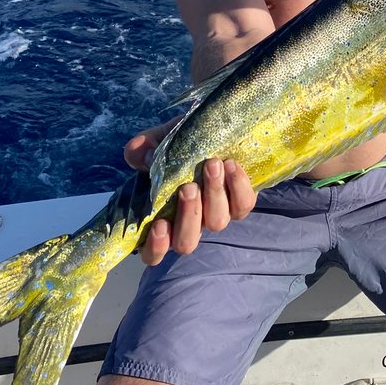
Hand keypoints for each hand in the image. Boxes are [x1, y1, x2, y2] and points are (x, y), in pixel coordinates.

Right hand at [124, 120, 255, 265]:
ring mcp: (216, 214)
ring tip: (212, 165)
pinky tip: (231, 165)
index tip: (159, 225)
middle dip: (188, 215)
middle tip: (188, 187)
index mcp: (163, 217)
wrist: (211, 131)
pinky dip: (238, 186)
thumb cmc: (176, 144)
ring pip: (217, 222)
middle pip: (187, 242)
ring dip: (214, 194)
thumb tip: (144, 156)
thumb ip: (142, 148)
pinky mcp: (240, 202)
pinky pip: (243, 205)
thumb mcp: (156, 141)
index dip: (156, 246)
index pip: (152, 253)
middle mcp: (190, 223)